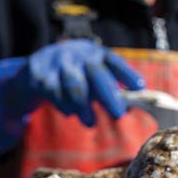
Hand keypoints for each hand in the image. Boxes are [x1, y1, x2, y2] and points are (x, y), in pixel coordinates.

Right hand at [26, 40, 144, 126]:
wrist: (38, 66)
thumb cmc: (78, 75)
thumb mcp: (93, 75)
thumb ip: (110, 88)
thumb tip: (132, 106)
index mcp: (97, 54)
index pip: (115, 62)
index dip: (127, 74)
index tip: (140, 87)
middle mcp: (79, 54)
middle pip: (96, 73)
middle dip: (109, 95)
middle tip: (119, 113)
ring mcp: (59, 62)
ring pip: (74, 84)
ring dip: (84, 106)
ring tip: (91, 123)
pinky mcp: (41, 73)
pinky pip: (54, 91)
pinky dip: (64, 105)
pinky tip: (70, 112)